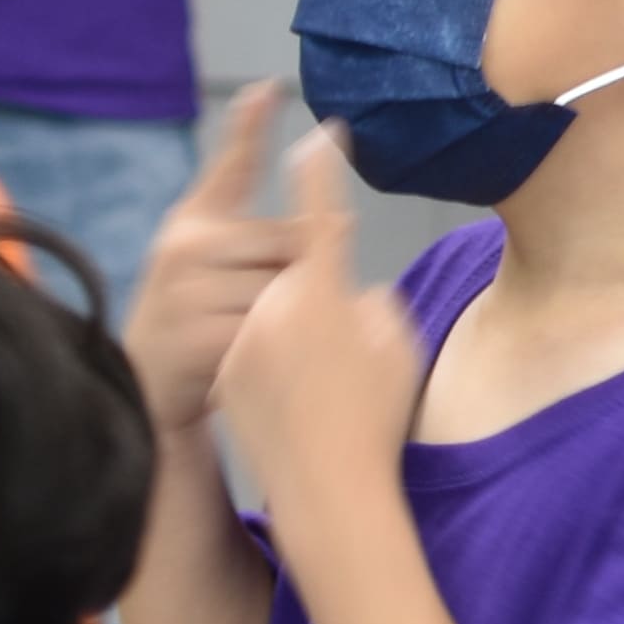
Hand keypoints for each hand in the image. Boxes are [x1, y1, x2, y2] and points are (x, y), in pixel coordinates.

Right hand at [128, 86, 317, 436]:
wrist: (147, 387)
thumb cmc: (199, 315)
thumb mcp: (222, 268)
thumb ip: (270, 236)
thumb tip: (339, 214)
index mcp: (193, 223)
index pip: (229, 169)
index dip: (249, 127)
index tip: (269, 87)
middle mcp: (183, 246)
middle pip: (291, 243)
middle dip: (295, 277)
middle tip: (252, 307)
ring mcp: (185, 290)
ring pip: (284, 290)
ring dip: (284, 318)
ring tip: (243, 332)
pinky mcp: (194, 335)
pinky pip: (267, 333)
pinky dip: (268, 350)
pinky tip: (240, 357)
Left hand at [212, 130, 420, 510]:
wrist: (326, 489)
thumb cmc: (377, 417)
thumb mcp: (399, 346)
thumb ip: (372, 302)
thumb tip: (347, 290)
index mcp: (322, 294)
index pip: (317, 215)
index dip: (318, 171)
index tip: (318, 134)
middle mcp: (273, 306)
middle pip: (293, 267)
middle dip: (316, 286)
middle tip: (342, 342)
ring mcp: (243, 337)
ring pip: (272, 306)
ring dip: (294, 326)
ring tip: (319, 379)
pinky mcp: (224, 367)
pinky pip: (253, 341)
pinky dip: (273, 358)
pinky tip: (293, 398)